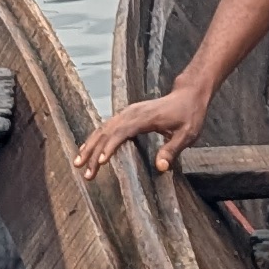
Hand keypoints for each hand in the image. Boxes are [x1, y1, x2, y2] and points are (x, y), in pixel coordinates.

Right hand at [78, 83, 213, 178]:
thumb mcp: (187, 134)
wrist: (188, 94)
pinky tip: (87, 150)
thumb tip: (160, 168)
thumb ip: (172, 150)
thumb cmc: (189, 114)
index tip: (100, 162)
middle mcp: (132, 113)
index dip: (110, 147)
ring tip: (78, 164)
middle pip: (107, 132)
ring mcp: (128, 113)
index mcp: (145, 117)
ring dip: (90, 146)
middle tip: (86, 173)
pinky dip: (95, 139)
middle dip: (94, 152)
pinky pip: (107, 127)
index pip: (122, 132)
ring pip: (103, 129)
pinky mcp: (127, 115)